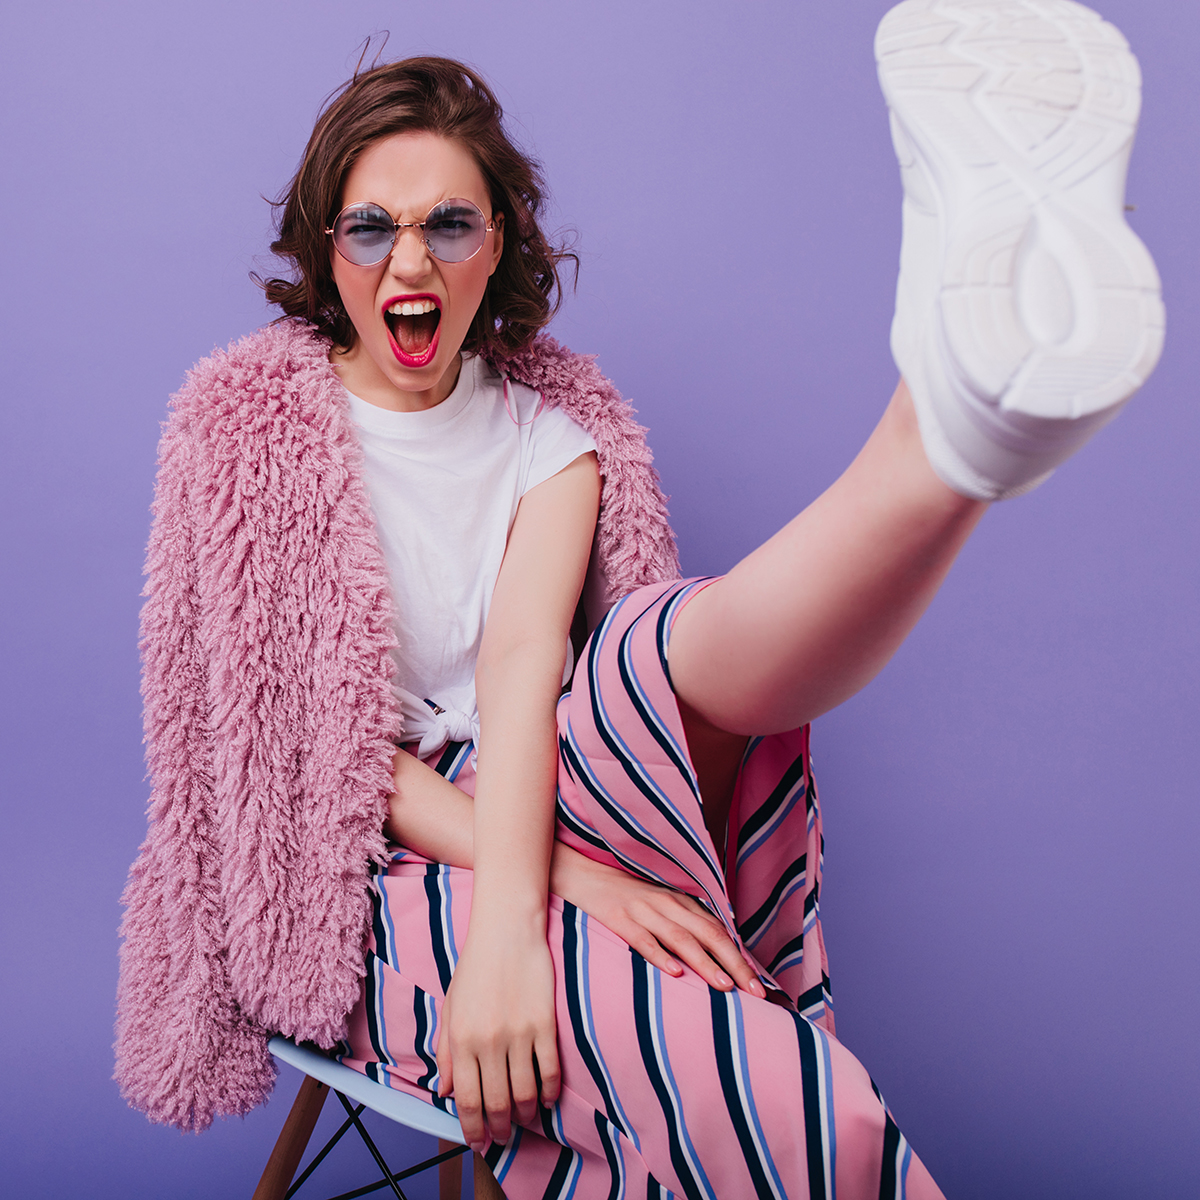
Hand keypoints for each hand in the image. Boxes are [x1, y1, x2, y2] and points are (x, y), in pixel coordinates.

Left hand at [435, 925, 560, 1151]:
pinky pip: (550, 1070)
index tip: (478, 1142)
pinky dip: (549, 1091)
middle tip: (502, 1137)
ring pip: (525, 1092)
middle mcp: (489, 1041)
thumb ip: (446, 1050)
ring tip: (524, 1119)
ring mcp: (519, 1033)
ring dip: (526, 1115)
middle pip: (498, 1103)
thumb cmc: (475, 967)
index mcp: (461, 1038)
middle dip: (500, 1129)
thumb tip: (444, 1091)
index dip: (473, 1128)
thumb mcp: (450, 1007)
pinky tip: (546, 1098)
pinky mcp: (544, 1023)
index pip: (466, 1099)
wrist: (506, 930)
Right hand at [551, 843, 765, 998]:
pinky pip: (643, 939)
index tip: (760, 986)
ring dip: (705, 962)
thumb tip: (716, 956)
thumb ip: (686, 925)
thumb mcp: (662, 906)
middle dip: (735, 964)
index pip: (719, 931)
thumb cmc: (628, 897)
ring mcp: (644, 911)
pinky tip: (675, 973)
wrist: (586, 875)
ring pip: (681, 938)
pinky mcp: (620, 918)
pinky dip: (660, 956)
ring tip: (724, 986)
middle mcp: (668, 904)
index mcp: (681, 902)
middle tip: (755, 993)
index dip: (741, 958)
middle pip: (709, 934)